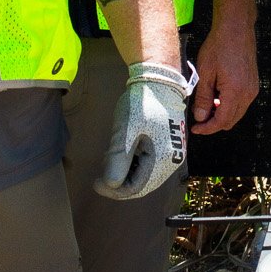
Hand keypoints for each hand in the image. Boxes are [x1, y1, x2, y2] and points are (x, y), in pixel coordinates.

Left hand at [97, 61, 189, 199]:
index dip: (114, 190)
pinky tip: (125, 156)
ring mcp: (174, 154)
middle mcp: (172, 161)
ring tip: (112, 162)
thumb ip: (118, 160)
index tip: (96, 183)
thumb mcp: (125, 131)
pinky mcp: (171, 146)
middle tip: (101, 177)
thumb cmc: (142, 103)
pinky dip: (136, 166)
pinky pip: (152, 166)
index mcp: (163, 159)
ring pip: (147, 177)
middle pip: (143, 185)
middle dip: (120, 185)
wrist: (160, 81)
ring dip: (128, 175)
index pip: (136, 188)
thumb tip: (111, 184)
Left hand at [189, 22, 258, 134]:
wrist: (236, 28)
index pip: (221, 121)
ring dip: (222, 114)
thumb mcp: (205, 72)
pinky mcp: (253, 84)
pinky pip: (242, 103)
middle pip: (231, 121)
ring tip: (206, 104)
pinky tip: (217, 96)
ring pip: (237, 113)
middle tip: (198, 117)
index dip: (207, 128)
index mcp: (235, 91)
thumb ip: (203, 97)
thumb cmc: (219, 46)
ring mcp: (252, 89)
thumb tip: (200, 117)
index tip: (195, 128)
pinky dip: (229, 106)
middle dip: (214, 123)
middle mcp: (248, 93)